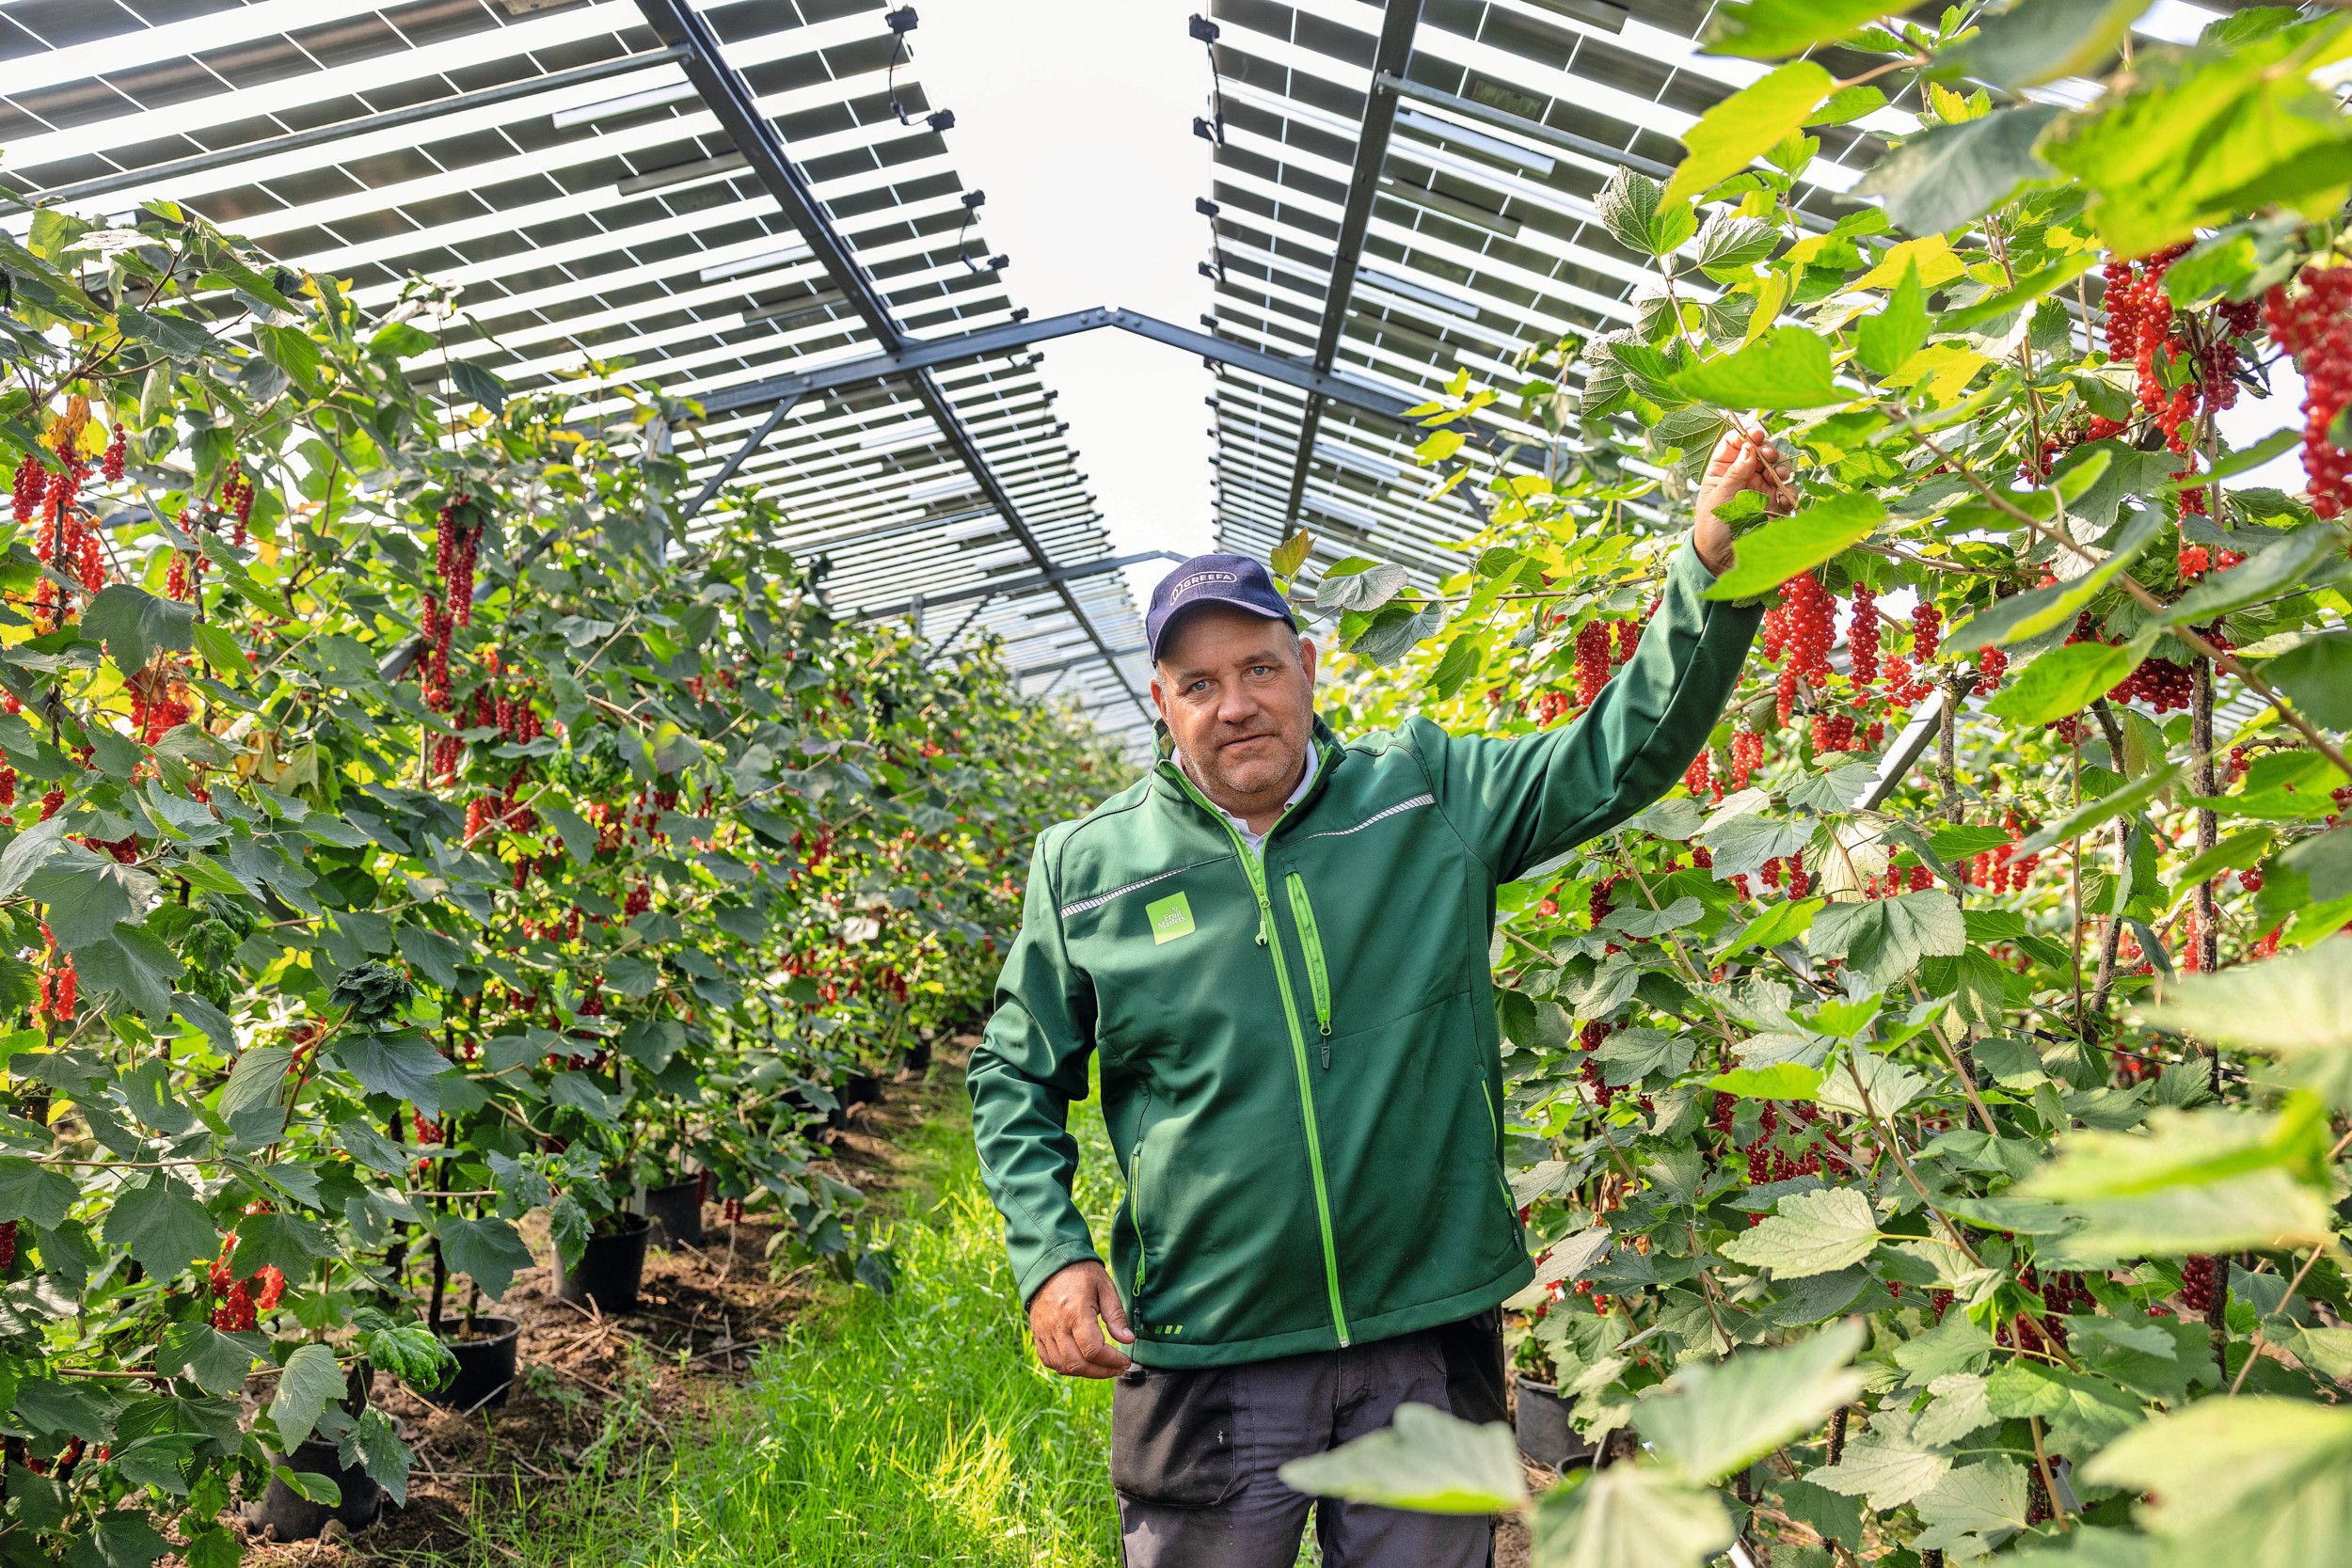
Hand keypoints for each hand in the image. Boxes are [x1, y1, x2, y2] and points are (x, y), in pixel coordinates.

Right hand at [1028, 1259, 1134, 1377]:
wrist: (1050, 1263)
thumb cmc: (1081, 1273)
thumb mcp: (1105, 1287)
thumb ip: (1116, 1315)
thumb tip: (1128, 1340)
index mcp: (1075, 1312)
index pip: (1093, 1350)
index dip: (1112, 1361)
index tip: (1125, 1361)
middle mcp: (1057, 1325)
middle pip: (1077, 1363)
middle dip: (1101, 1371)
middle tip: (1117, 1368)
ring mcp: (1044, 1331)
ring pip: (1063, 1366)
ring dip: (1085, 1372)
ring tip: (1101, 1367)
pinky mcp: (1037, 1333)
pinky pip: (1049, 1360)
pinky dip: (1065, 1367)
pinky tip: (1081, 1362)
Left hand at [1692, 428, 1795, 577]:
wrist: (1721, 559)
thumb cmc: (1711, 528)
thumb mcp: (1718, 498)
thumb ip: (1735, 473)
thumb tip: (1749, 448)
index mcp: (1722, 470)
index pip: (1735, 443)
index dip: (1745, 435)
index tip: (1756, 434)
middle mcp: (1742, 476)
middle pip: (1759, 452)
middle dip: (1767, 450)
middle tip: (1769, 455)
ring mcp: (1760, 489)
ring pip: (1777, 468)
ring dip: (1781, 468)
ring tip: (1778, 476)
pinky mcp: (1774, 504)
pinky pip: (1787, 490)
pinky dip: (1789, 491)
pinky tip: (1783, 498)